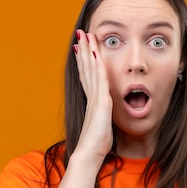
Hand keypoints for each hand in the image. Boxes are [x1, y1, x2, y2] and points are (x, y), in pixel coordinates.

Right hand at [72, 29, 112, 166]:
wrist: (89, 153)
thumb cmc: (96, 145)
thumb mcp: (102, 127)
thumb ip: (103, 119)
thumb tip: (105, 120)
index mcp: (92, 101)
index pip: (87, 76)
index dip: (84, 62)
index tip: (81, 49)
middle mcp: (91, 96)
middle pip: (86, 68)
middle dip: (84, 50)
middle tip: (81, 34)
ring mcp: (95, 97)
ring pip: (91, 69)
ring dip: (89, 51)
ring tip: (86, 35)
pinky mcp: (101, 102)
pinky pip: (99, 79)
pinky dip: (97, 65)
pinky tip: (97, 53)